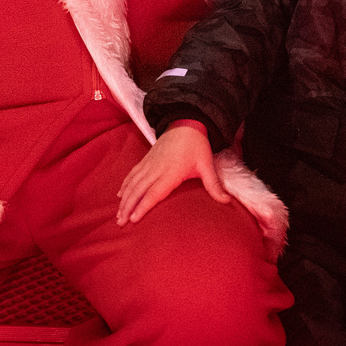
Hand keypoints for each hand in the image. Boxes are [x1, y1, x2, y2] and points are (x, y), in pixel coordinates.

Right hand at [116, 123, 230, 225]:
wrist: (186, 122)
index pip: (154, 192)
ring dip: (124, 199)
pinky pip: (132, 174)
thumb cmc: (197, 145)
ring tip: (118, 214)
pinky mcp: (146, 159)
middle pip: (138, 190)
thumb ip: (214, 185)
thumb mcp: (206, 164)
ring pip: (133, 183)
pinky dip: (125, 185)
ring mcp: (149, 163)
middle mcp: (157, 168)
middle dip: (128, 207)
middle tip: (120, 223)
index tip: (133, 219)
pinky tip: (120, 194)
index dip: (143, 206)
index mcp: (171, 172)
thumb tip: (227, 201)